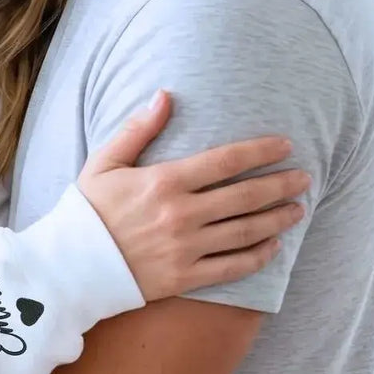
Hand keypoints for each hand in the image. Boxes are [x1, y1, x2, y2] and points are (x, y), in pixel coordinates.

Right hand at [78, 91, 307, 301]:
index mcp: (163, 182)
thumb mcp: (105, 162)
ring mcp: (186, 249)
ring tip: (298, 209)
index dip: (260, 152)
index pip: (224, 161)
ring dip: (277, 219)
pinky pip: (232, 268)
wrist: (69, 266)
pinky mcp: (184, 278)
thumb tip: (164, 95)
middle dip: (280, 185)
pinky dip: (258, 257)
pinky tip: (273, 246)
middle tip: (304, 178)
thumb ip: (138, 129)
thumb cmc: (86, 211)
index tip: (285, 145)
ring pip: (245, 232)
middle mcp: (181, 215)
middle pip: (245, 197)